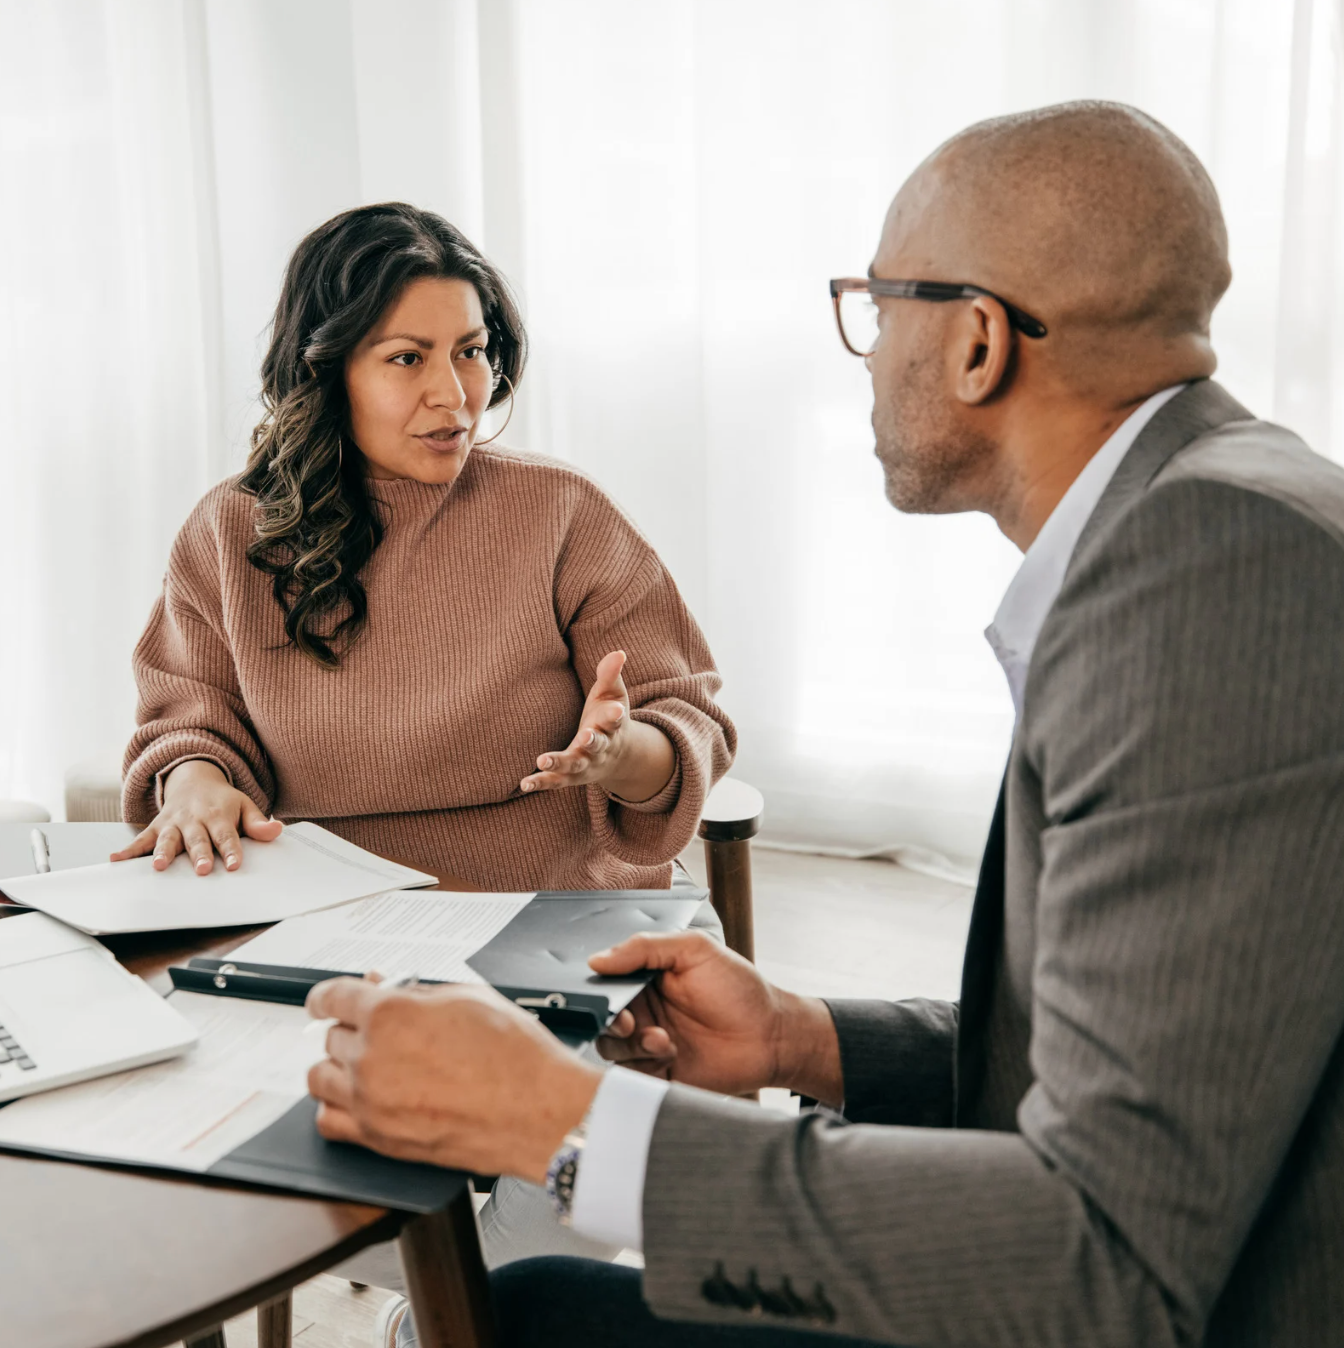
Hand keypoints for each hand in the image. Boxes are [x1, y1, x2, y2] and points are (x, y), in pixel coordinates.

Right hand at [110, 760, 281, 874]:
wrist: (194, 779)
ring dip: (163, 852)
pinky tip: (116, 859)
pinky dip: (128, 850)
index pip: (227, 836)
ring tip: (159, 866)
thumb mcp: (245, 805)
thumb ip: (258, 822)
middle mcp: (194, 820)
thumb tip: (277, 830)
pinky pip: (141, 839)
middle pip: (197, 840)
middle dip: (199, 854)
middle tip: (203, 869)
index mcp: (219, 815)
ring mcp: (173, 823)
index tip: (235, 865)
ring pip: (168, 839)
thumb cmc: (223, 801)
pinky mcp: (157, 827)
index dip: (232, 850)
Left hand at [306, 977, 601, 1182]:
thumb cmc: (513, 1054)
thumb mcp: (467, 997)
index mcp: (390, 1014)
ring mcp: (370, 1102)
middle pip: (331, 1037)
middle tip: (379, 1031)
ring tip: (366, 1064)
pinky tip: (357, 1099)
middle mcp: (371, 1058)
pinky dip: (336, 1107)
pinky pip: (328, 1121)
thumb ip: (416, 992)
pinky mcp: (378, 1139)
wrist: (538, 1110)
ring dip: (338, 1066)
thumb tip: (385, 988)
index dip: (326, 995)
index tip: (326, 1000)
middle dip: (351, 1029)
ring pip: (321, 1078)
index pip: (332, 997)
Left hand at [520, 650, 675, 802]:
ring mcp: (586, 764)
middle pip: (598, 745)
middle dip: (593, 741)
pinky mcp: (570, 775)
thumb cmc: (608, 719)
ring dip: (560, 763)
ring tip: (542, 759)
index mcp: (612, 726)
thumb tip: (619, 652)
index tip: (617, 711)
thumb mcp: (613, 696)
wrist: (617, 758)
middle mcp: (601, 748)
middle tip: (585, 735)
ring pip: (574, 765)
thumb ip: (611, 675)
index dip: (616, 715)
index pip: (615, 720)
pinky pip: (556, 781)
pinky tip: (525, 783)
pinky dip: (541, 782)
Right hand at [591, 931, 843, 1102]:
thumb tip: (597, 960)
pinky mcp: (658, 1073)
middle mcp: (645, 1010)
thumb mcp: (695, 950)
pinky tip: (669, 1056)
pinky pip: (630, 1075)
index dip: (603, 992)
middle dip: (613, 1023)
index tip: (611, 999)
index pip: (608, 982)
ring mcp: (650, 1043)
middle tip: (632, 1024)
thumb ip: (645, 948)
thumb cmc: (740, 990)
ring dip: (631, 1046)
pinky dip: (642, 1068)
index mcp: (648, 977)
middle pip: (605, 1019)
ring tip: (664, 1041)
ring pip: (612, 1049)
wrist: (771, 1037)